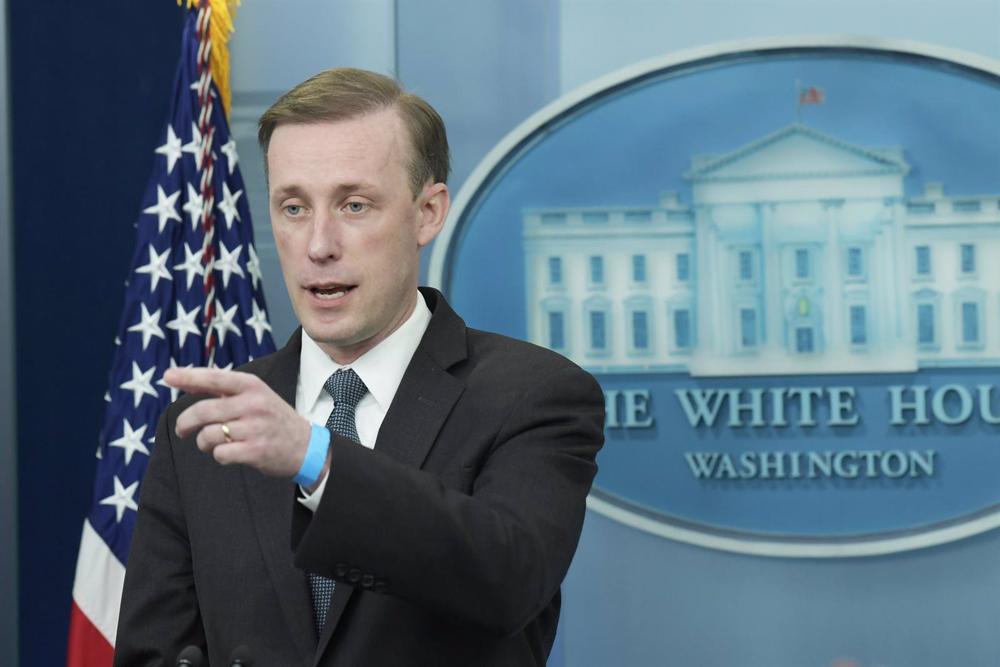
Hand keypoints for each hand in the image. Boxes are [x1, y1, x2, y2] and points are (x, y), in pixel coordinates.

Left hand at [165, 367, 312, 477]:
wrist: (306, 445)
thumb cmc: (272, 418)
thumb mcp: (255, 395)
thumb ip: (222, 390)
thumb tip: (184, 381)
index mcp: (252, 386)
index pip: (214, 378)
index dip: (188, 377)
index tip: (168, 377)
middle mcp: (253, 404)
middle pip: (203, 411)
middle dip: (185, 423)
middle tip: (182, 430)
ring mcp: (255, 428)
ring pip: (208, 435)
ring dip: (204, 443)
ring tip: (214, 443)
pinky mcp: (255, 450)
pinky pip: (220, 453)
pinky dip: (218, 455)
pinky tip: (229, 453)